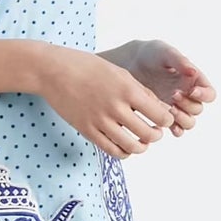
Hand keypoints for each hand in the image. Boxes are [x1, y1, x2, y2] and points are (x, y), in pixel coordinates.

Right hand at [38, 45, 176, 159]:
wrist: (54, 72)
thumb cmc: (88, 67)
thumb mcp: (119, 72)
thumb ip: (140, 91)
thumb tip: (158, 109)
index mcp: (127, 90)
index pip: (160, 115)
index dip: (167, 120)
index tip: (165, 118)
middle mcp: (115, 108)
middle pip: (148, 134)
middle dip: (156, 135)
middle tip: (155, 131)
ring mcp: (100, 121)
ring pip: (132, 147)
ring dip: (142, 146)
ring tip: (142, 141)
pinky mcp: (87, 131)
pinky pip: (112, 150)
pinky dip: (124, 152)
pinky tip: (126, 145)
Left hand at [125, 39, 216, 137]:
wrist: (132, 62)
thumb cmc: (152, 54)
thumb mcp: (165, 53)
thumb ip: (179, 61)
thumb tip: (193, 72)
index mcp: (194, 81)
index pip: (210, 94)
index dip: (204, 95)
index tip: (192, 91)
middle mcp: (188, 96)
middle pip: (198, 110)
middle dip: (188, 105)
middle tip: (173, 95)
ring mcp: (177, 107)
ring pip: (189, 122)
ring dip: (182, 119)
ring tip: (168, 108)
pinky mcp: (164, 115)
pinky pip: (176, 129)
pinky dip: (173, 129)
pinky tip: (164, 123)